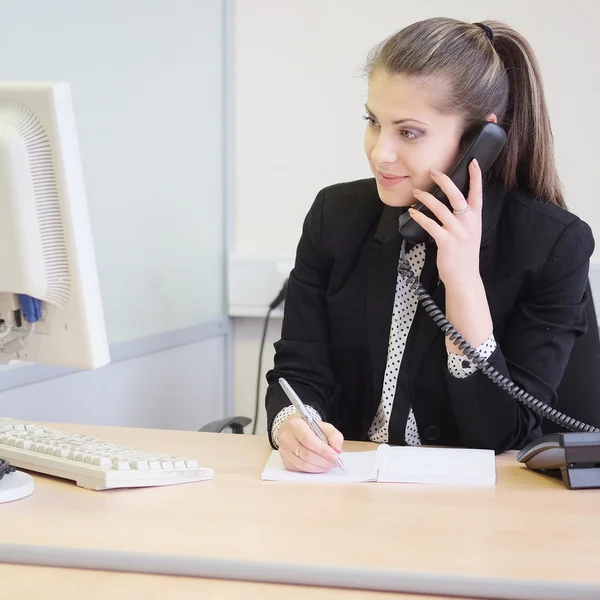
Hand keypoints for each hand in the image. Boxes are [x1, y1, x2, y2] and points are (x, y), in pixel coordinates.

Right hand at [277, 414, 343, 472]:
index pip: (308, 439)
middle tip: (335, 462)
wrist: (292, 430)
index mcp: (295, 424)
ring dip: (320, 467)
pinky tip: (320, 466)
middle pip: (306, 454)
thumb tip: (337, 449)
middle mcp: (286, 437)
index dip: (323, 450)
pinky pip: (301, 470)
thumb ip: (333, 435)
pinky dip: (314, 470)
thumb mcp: (323, 426)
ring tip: (329, 464)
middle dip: (324, 460)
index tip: (335, 456)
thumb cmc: (308, 428)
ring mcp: (283, 451)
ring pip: (303, 464)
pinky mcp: (285, 462)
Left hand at [408, 159, 482, 289]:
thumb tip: (448, 204)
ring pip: (440, 208)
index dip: (475, 177)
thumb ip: (463, 219)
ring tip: (416, 192)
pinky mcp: (446, 242)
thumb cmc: (464, 255)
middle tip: (433, 171)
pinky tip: (412, 212)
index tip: (472, 162)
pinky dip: (419, 216)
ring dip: (426, 198)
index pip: (477, 193)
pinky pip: (430, 224)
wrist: (464, 277)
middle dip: (444, 181)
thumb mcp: (470, 233)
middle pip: (457, 195)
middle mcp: (468, 223)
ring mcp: (458, 232)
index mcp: (476, 219)